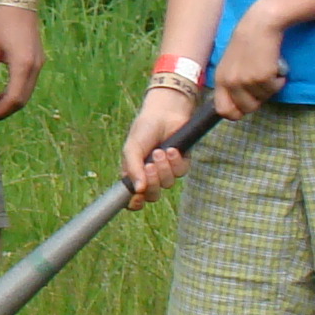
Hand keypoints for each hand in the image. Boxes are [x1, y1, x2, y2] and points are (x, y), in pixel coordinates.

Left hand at [0, 2, 43, 119]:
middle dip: (6, 110)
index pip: (14, 99)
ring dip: (11, 102)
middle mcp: (35, 67)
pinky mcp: (38, 60)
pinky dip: (17, 92)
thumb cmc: (1, 23)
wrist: (19, 3)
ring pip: (27, 93)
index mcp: (23, 65)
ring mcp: (39, 64)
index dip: (0, 111)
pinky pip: (29, 83)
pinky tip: (2, 92)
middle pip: (23, 100)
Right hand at [122, 88, 200, 206]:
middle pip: (152, 195)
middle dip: (152, 182)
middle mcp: (150, 176)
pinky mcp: (181, 164)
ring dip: (163, 168)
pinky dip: (175, 161)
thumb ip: (133, 169)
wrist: (164, 113)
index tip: (136, 197)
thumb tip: (137, 190)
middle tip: (150, 166)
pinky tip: (171, 149)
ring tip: (160, 151)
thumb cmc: (144, 129)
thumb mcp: (132, 148)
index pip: (133, 197)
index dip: (134, 202)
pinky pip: (181, 172)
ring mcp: (166, 171)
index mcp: (135, 173)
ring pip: (168, 184)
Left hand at [214, 6, 287, 116]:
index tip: (246, 106)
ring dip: (270, 87)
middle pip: (247, 109)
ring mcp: (247, 81)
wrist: (260, 24)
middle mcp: (231, 82)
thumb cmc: (247, 43)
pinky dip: (279, 79)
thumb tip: (240, 106)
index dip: (236, 112)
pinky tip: (275, 65)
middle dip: (258, 100)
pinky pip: (275, 88)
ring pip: (264, 98)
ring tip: (267, 67)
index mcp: (220, 79)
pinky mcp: (263, 77)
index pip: (223, 110)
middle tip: (262, 83)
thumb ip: (232, 83)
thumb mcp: (231, 64)